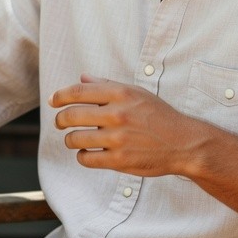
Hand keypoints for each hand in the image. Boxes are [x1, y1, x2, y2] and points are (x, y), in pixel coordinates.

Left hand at [50, 75, 197, 176]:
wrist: (183, 143)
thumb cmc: (159, 116)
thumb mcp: (137, 93)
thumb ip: (108, 84)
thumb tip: (82, 77)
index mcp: (121, 93)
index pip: (78, 91)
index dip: (60, 96)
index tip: (53, 101)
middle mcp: (118, 114)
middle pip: (71, 115)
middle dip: (60, 120)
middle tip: (60, 123)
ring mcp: (117, 138)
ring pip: (75, 139)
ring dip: (70, 140)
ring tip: (75, 139)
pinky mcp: (119, 160)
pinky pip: (86, 158)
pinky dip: (82, 156)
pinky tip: (87, 153)